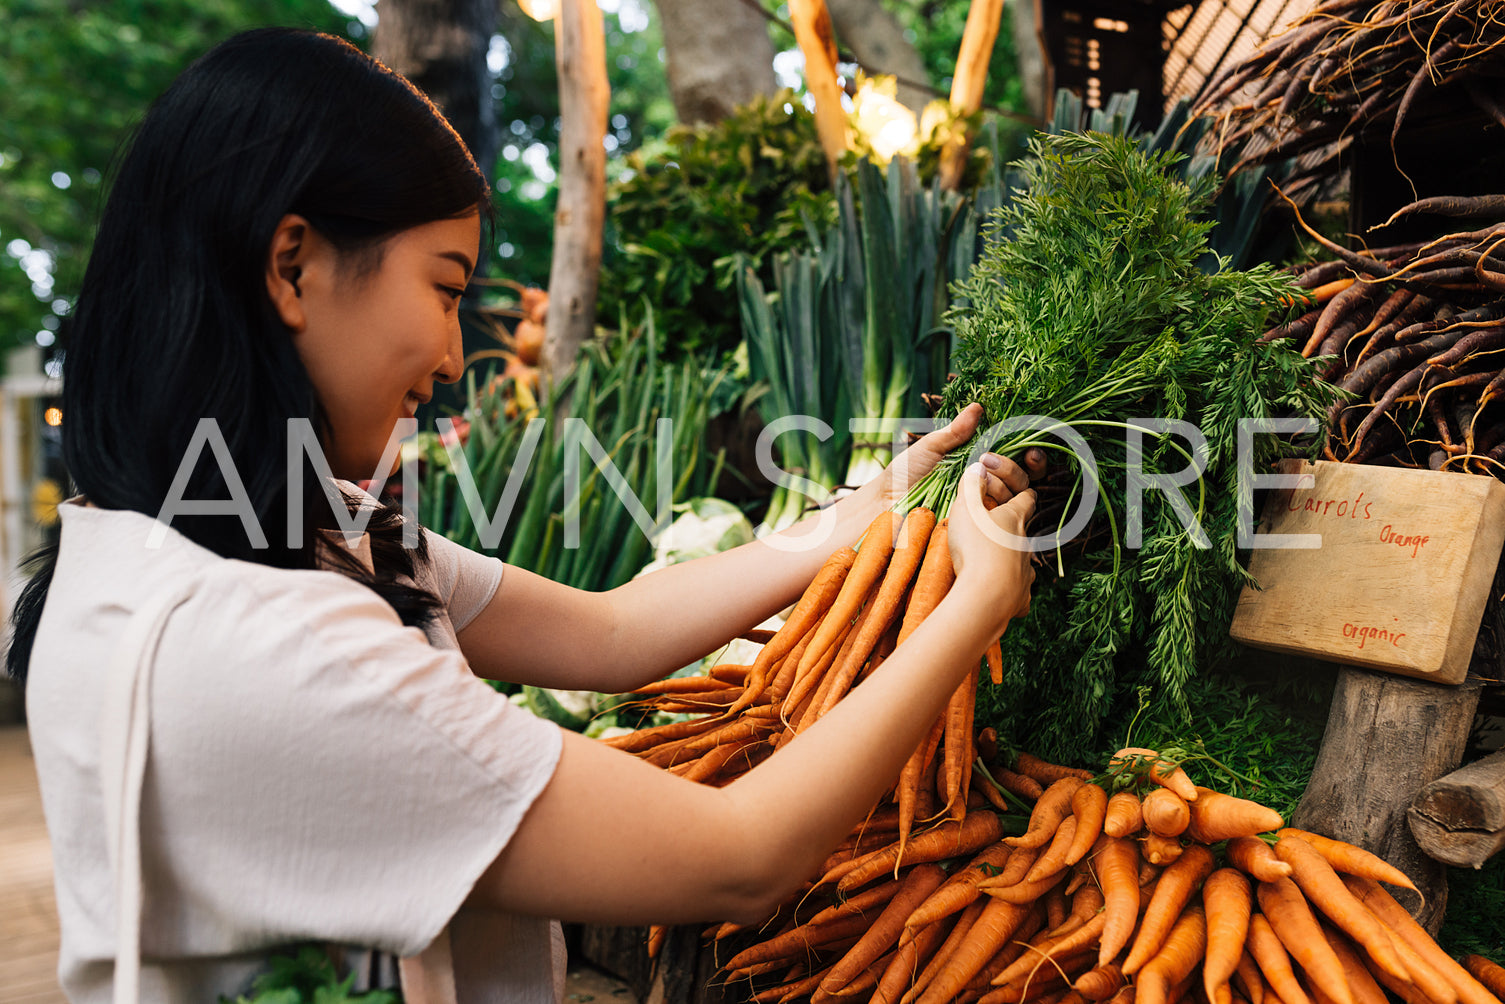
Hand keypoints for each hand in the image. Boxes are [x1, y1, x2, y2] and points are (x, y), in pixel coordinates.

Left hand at [873, 403, 1043, 507]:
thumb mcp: (931, 447)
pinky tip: (983, 499)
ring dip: (1003, 485)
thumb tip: (977, 407)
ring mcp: (983, 512)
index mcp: (980, 466)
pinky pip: (998, 524)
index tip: (1030, 451)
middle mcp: (987, 489)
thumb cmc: (904, 474)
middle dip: (1016, 469)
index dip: (1030, 457)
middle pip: (1023, 481)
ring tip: (977, 479)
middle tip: (987, 461)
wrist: (885, 504)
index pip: (1017, 461)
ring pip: (1015, 502)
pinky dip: (995, 509)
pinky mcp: (974, 532)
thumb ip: (955, 431)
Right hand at [947, 462, 1036, 624]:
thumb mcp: (966, 509)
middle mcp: (1025, 544)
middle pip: (1023, 530)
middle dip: (1010, 528)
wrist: (987, 597)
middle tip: (989, 529)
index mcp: (1014, 519)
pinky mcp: (1021, 598)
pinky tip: (999, 594)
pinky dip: (1010, 590)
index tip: (1016, 492)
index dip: (1021, 493)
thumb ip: (971, 486)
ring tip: (989, 564)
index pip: (1026, 498)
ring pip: (1023, 561)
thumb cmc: (976, 547)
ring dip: (1009, 559)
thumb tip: (978, 468)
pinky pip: (1019, 592)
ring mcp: (1025, 572)